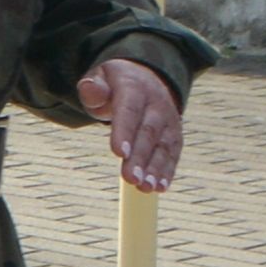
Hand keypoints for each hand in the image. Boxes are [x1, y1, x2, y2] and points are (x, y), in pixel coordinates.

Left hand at [81, 56, 185, 192]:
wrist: (146, 78)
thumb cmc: (114, 84)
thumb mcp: (100, 78)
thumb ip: (93, 88)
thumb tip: (90, 89)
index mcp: (134, 88)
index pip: (129, 111)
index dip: (125, 131)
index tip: (119, 153)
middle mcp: (156, 104)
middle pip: (148, 132)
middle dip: (140, 157)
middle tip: (131, 179)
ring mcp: (169, 120)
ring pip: (163, 145)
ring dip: (155, 168)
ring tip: (145, 188)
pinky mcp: (175, 134)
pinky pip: (173, 153)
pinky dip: (167, 170)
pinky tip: (159, 187)